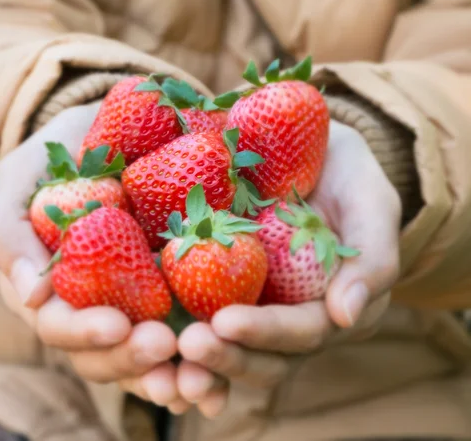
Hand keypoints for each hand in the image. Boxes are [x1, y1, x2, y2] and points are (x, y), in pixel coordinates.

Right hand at [0, 103, 188, 411]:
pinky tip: (219, 375)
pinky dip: (198, 361)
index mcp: (48, 290)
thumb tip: (33, 297)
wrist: (110, 138)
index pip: (59, 325)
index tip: (118, 324)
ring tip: (200, 379)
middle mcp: (89, 308)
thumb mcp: (22, 180)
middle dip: (131, 358)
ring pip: (143, 357)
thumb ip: (12, 233)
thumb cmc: (57, 158)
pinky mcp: (170, 295)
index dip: (84, 332)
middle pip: (103, 354)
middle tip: (166, 345)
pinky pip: (183, 335)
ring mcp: (130, 305)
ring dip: (168, 375)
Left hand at [176, 120, 401, 416]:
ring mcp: (246, 301)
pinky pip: (186, 309)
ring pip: (221, 347)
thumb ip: (372, 257)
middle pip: (256, 357)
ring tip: (155, 345)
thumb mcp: (371, 202)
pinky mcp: (210, 281)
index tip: (226, 323)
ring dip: (190, 358)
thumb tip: (347, 316)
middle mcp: (282, 315)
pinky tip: (132, 322)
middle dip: (222, 358)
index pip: (299, 334)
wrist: (304, 146)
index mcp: (325, 306)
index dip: (266, 334)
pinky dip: (164, 324)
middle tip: (186, 345)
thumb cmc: (344, 174)